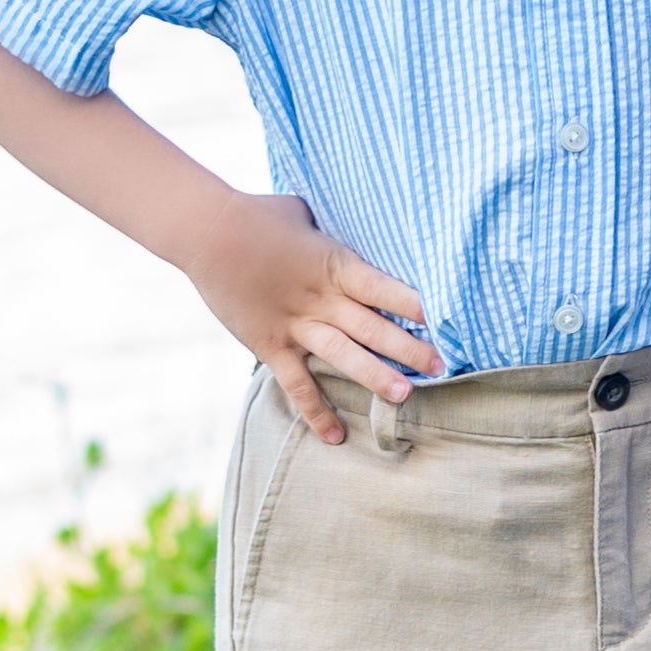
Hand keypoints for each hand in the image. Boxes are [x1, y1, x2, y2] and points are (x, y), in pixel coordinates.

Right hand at [182, 190, 442, 442]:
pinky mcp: (270, 345)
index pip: (384, 288)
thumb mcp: (305, 216)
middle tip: (442, 367)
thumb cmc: (258, 214)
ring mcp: (295, 325)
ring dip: (374, 377)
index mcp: (335, 264)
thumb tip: (347, 237)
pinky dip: (314, 411)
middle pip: (373, 327)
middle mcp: (321, 299)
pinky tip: (334, 436)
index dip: (414, 305)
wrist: (206, 232)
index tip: (444, 321)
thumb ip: (331, 235)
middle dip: (410, 349)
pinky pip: (296, 384)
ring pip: (342, 356)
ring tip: (405, 396)